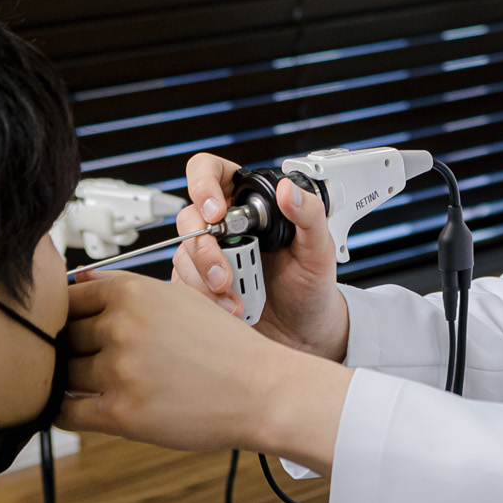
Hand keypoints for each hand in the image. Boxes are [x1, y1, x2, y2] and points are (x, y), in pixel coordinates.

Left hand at [60, 269, 349, 473]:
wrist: (261, 390)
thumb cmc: (224, 346)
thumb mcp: (178, 297)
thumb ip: (124, 287)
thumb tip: (77, 282)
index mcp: (132, 292)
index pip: (67, 298)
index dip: (67, 315)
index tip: (72, 328)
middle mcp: (121, 326)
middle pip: (61, 336)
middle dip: (70, 349)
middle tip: (86, 360)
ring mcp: (119, 370)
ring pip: (62, 374)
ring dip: (70, 382)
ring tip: (95, 385)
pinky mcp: (121, 413)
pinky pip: (65, 412)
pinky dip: (64, 411)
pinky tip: (82, 408)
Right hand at [172, 151, 350, 359]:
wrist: (304, 329)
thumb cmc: (311, 283)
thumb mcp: (318, 247)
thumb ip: (309, 214)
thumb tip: (288, 189)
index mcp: (249, 204)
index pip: (209, 172)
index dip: (203, 185)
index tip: (216, 212)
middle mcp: (225, 226)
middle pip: (190, 218)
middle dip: (204, 249)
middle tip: (225, 274)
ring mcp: (211, 255)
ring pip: (183, 255)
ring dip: (205, 280)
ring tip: (235, 300)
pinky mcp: (201, 284)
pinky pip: (184, 285)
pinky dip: (204, 299)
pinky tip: (231, 308)